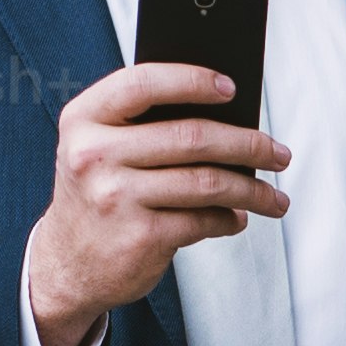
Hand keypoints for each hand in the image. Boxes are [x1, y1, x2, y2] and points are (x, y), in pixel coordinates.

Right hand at [19, 59, 290, 345]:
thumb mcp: (99, 147)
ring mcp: (115, 197)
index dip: (192, 81)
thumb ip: (144, 123)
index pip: (143, 84)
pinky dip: (228, 220)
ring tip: (273, 197)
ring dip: (252, 190)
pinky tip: (237, 218)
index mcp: (84, 119)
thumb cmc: (98, 193)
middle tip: (279, 154)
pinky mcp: (139, 237)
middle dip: (248, 144)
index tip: (233, 87)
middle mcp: (95, 155)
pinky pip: (202, 219)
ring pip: (207, 182)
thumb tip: (227, 116)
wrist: (67, 264)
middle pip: (192, 137)